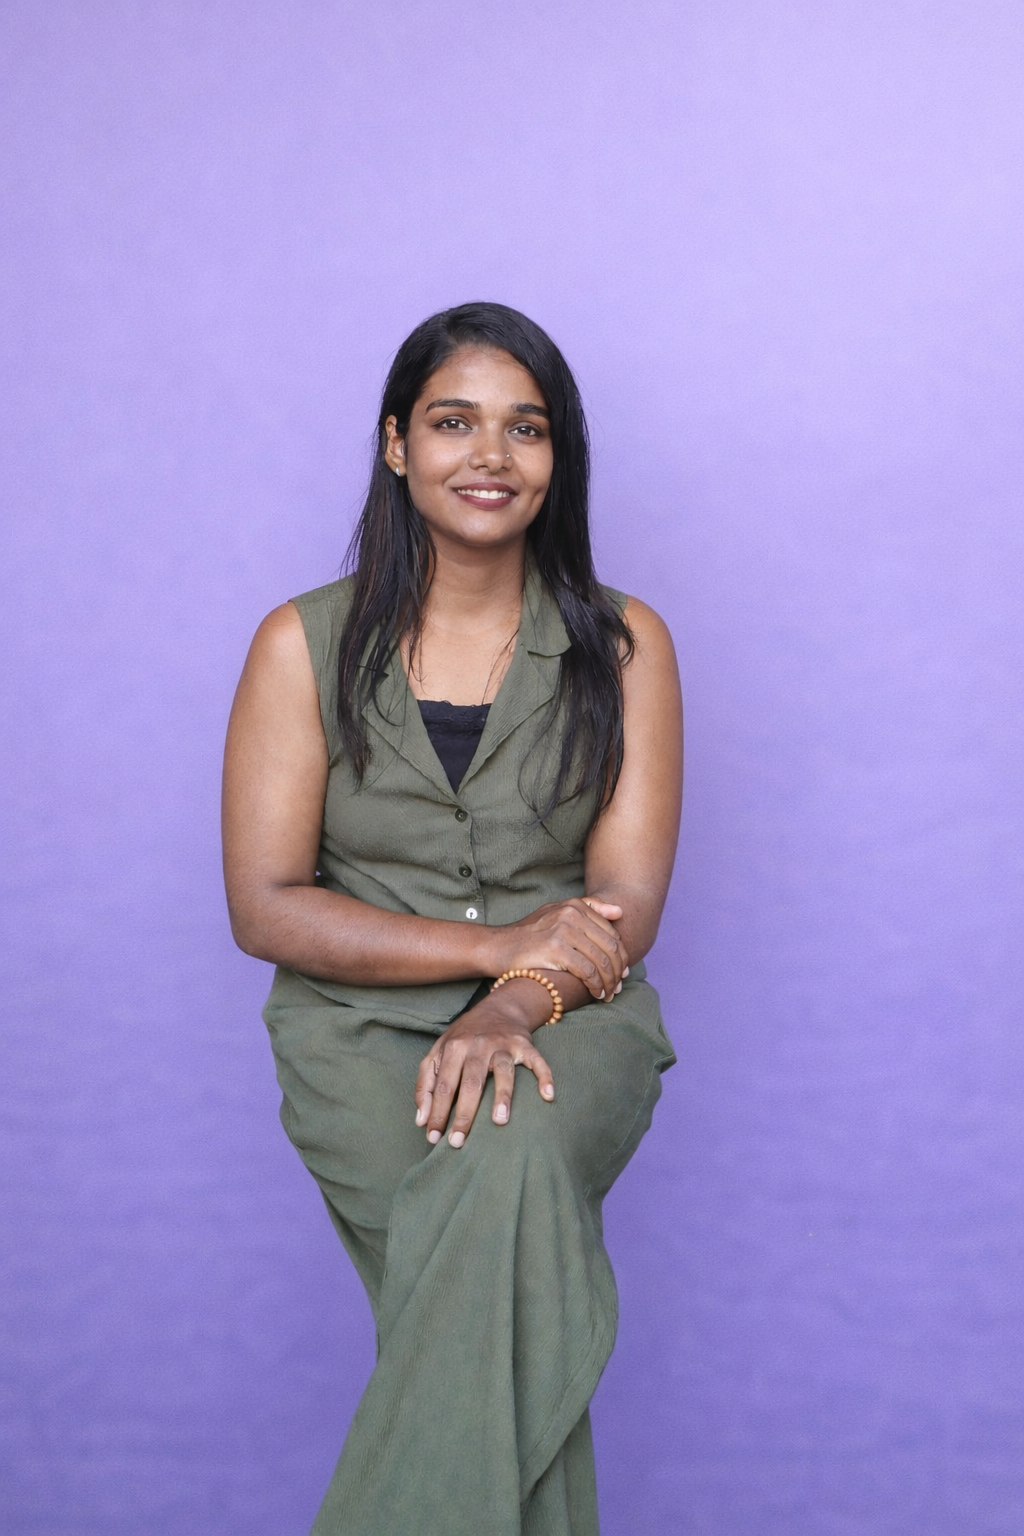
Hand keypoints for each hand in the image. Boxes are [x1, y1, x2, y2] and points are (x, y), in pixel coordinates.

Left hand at [414, 991, 554, 1148]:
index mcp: (454, 1048)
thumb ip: (425, 1084)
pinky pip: (536, 1061)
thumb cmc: (464, 1037)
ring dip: (502, 1095)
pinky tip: (547, 1096)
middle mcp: (478, 1045)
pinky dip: (544, 1076)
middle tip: (458, 1142)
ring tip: (500, 1121)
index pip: (443, 1085)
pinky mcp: (524, 1044)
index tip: (433, 1138)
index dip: (437, 1112)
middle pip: (470, 1082)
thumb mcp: (438, 1052)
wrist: (498, 1007)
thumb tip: (420, 1120)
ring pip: (503, 1071)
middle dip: (463, 1114)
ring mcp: (502, 1044)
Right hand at [490, 897, 628, 999]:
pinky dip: (596, 985)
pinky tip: (596, 993)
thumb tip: (620, 911)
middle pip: (610, 947)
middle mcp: (571, 914)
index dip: (621, 956)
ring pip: (601, 961)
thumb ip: (588, 909)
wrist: (499, 947)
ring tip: (608, 994)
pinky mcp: (556, 949)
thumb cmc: (529, 934)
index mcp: (575, 906)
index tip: (621, 973)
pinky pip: (587, 971)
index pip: (611, 933)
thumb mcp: (556, 913)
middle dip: (618, 971)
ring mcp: (563, 931)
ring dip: (609, 982)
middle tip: (618, 988)